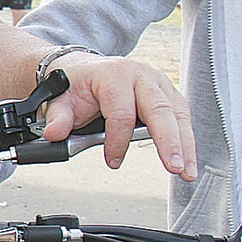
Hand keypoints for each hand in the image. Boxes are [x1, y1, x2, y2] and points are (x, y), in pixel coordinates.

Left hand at [40, 54, 195, 179]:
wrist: (82, 70)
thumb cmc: (75, 85)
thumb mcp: (59, 100)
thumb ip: (57, 118)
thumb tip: (54, 134)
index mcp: (114, 74)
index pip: (122, 112)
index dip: (118, 140)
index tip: (111, 161)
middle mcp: (141, 75)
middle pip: (160, 109)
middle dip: (170, 141)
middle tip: (174, 167)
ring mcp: (157, 83)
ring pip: (177, 113)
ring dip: (185, 144)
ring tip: (187, 171)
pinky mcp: (167, 94)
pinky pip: (180, 115)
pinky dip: (186, 139)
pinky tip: (187, 160)